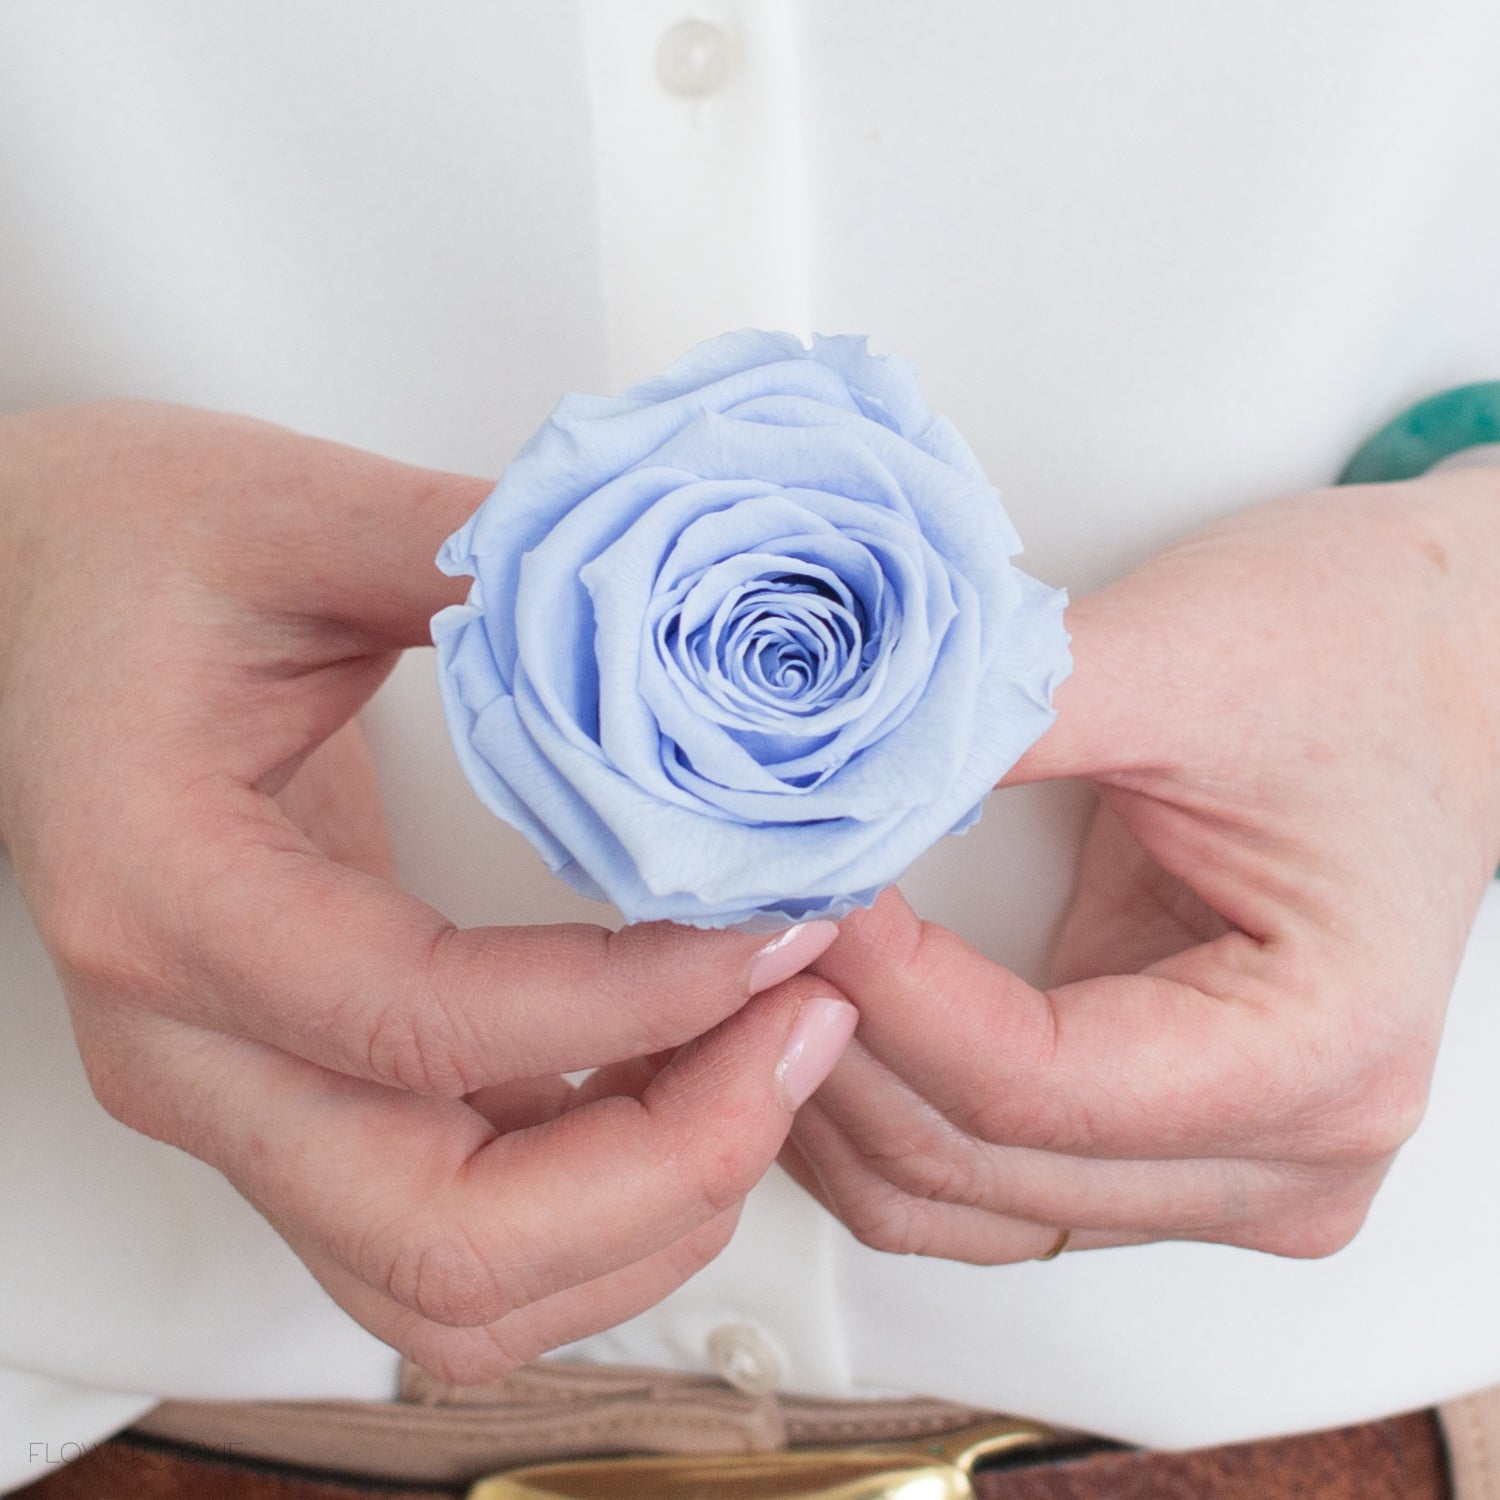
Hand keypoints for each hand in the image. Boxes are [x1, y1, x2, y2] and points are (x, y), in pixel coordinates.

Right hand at [0, 403, 853, 1378]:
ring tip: (766, 1061)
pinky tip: (689, 1081)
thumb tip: (674, 600)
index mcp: (164, 894)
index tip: (782, 929)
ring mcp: (234, 1100)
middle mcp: (185, 1048)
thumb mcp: (291, 513)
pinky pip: (457, 1242)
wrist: (24, 602)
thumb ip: (472, 554)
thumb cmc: (126, 557)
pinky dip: (602, 1209)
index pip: (421, 1025)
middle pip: (440, 1235)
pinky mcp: (292, 1106)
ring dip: (645, 1213)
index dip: (634, 1004)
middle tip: (803, 1026)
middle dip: (669, 1162)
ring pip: (451, 1290)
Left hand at [783, 472, 1499, 1261]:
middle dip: (827, 1049)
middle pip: (979, 1167)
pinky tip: (815, 1012)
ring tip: (751, 969)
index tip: (788, 890)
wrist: (1435, 657)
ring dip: (833, 1099)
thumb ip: (989, 720)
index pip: (1027, 1083)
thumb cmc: (1356, 650)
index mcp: (1319, 1052)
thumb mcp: (1175, 655)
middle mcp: (1287, 1154)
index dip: (875, 989)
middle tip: (736, 925)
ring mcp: (1222, 1165)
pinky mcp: (1164, 1136)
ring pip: (959, 1202)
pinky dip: (878, 1107)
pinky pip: (978, 1173)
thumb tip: (818, 781)